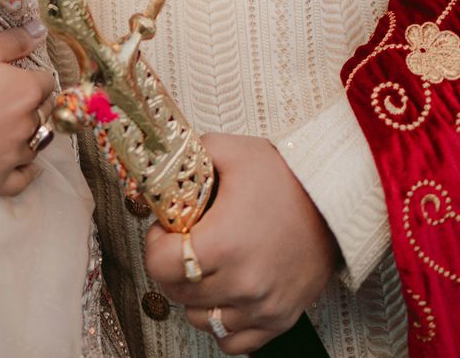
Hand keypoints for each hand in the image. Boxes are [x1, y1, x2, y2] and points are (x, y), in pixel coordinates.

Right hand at [0, 24, 53, 196]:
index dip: (33, 77)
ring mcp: (13, 155)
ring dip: (28, 136)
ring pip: (35, 145)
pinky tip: (21, 164)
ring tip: (9, 128)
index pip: (47, 82)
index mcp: (26, 91)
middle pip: (43, 113)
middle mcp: (27, 125)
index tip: (20, 77)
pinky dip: (25, 172)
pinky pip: (22, 180)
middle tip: (10, 101)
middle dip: (32, 105)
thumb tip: (40, 31)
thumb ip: (14, 40)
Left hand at [145, 134, 338, 352]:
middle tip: (184, 243)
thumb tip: (160, 168)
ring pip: (201, 320)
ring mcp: (262, 307)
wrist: (335, 202)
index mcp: (224, 242)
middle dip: (172, 267)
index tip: (166, 230)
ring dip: (195, 296)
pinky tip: (225, 293)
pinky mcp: (280, 320)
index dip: (155, 244)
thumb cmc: (285, 177)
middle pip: (177, 293)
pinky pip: (232, 342)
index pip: (160, 265)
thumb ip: (189, 156)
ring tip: (207, 267)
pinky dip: (222, 322)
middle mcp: (243, 283)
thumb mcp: (231, 151)